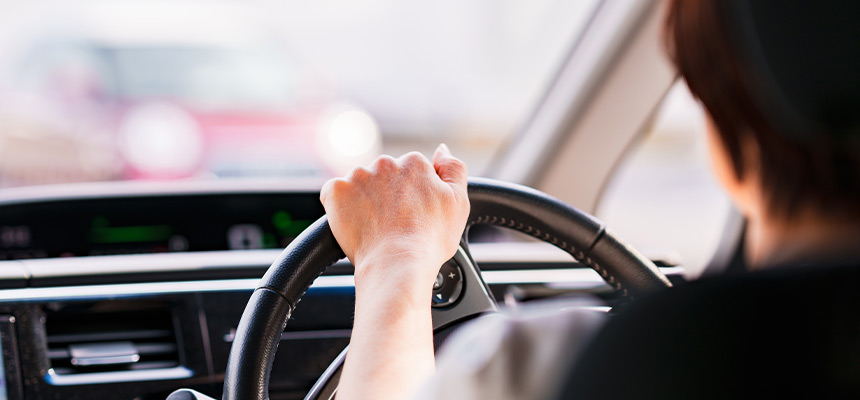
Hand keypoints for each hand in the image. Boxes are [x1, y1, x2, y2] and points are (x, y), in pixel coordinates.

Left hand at [320, 144, 468, 287]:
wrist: (397, 263)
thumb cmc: (430, 239)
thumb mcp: (458, 202)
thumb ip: (454, 169)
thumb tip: (441, 150)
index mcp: (414, 163)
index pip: (410, 173)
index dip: (410, 197)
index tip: (411, 216)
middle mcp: (385, 163)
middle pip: (384, 176)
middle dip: (386, 195)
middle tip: (392, 224)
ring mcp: (358, 176)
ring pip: (360, 185)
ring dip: (363, 200)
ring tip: (374, 228)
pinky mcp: (336, 191)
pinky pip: (335, 194)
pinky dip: (340, 207)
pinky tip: (354, 225)